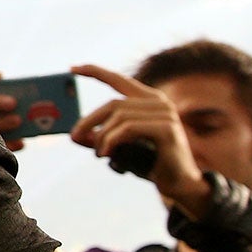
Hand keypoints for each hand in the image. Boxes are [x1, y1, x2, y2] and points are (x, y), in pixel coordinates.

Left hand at [71, 63, 206, 213]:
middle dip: (88, 121)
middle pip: (112, 104)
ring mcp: (166, 114)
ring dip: (102, 136)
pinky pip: (128, 128)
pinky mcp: (167, 128)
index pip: (119, 80)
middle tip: (75, 137)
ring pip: (119, 117)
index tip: (72, 68)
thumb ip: (98, 138)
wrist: (178, 183)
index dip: (95, 72)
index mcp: (148, 100)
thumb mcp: (118, 147)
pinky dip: (112, 140)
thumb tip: (74, 135)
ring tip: (99, 153)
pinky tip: (107, 153)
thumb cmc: (149, 163)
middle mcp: (159, 102)